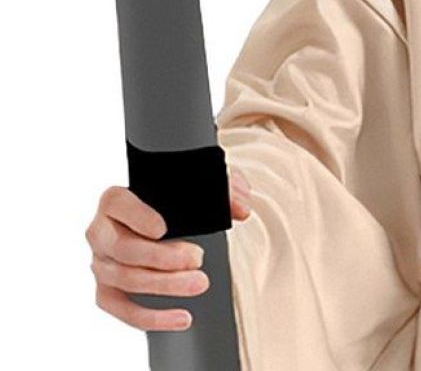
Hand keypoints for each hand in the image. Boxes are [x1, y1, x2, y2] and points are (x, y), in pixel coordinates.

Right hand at [86, 166, 252, 330]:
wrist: (157, 217)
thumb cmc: (172, 198)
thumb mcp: (199, 182)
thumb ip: (223, 187)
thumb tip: (242, 209)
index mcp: (114, 200)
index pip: (118, 204)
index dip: (138, 217)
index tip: (163, 228)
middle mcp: (101, 232)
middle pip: (124, 248)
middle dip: (161, 257)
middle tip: (197, 258)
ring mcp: (100, 263)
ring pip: (125, 279)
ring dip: (163, 286)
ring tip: (198, 283)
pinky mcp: (106, 289)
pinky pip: (122, 309)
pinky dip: (150, 317)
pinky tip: (180, 317)